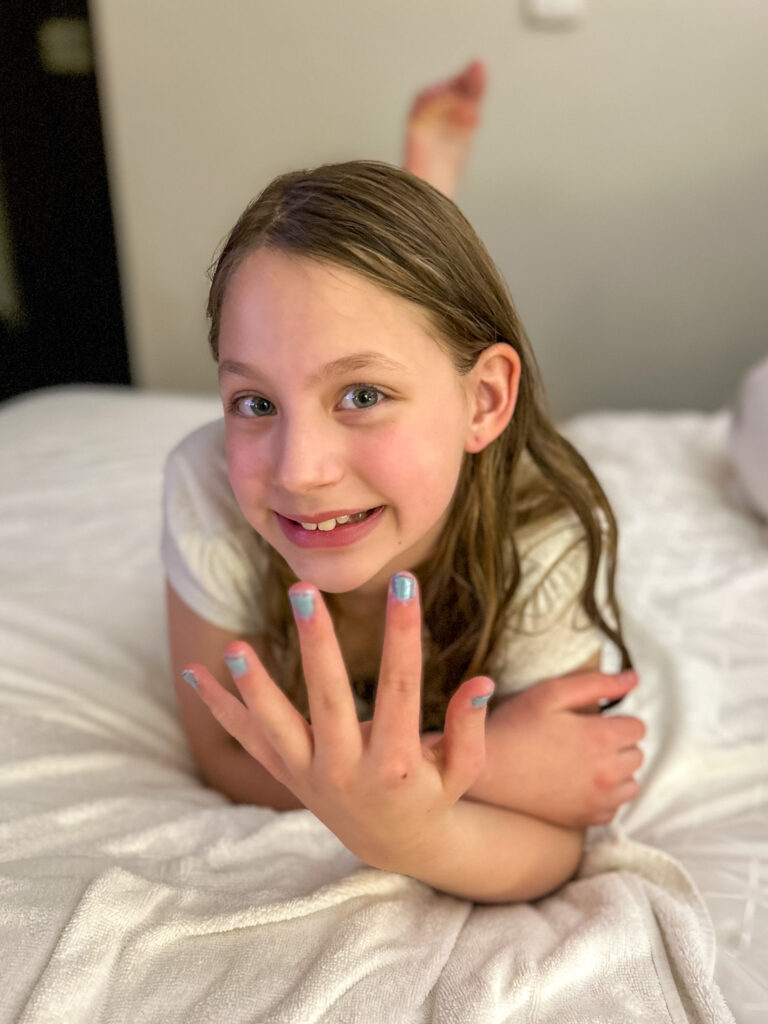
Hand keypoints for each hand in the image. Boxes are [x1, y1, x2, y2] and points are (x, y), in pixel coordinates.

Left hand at [183, 573, 494, 873]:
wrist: (391, 845)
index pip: (401, 687)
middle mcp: (348, 770)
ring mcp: (309, 775)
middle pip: (328, 699)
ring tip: (236, 646)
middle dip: (316, 643)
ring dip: (255, 686)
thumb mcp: (463, 770)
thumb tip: (481, 681)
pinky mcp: (284, 774)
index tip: (406, 583)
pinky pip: (248, 740)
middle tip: (304, 590)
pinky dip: (221, 709)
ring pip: (276, 727)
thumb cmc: (431, 793)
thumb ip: (470, 727)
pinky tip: (195, 674)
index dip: (404, 634)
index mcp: (397, 764)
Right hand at [459, 671, 645, 827]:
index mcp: (602, 738)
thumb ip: (597, 683)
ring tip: (583, 761)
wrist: (487, 772)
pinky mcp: (586, 819)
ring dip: (616, 770)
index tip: (590, 720)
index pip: (638, 727)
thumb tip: (634, 678)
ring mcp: (598, 800)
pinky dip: (604, 795)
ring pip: (631, 783)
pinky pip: (614, 807)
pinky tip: (578, 783)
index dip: (616, 719)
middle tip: (582, 738)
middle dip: (617, 743)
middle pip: (637, 754)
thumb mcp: (551, 693)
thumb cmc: (516, 726)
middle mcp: (607, 772)